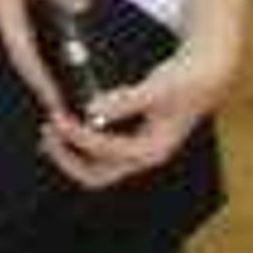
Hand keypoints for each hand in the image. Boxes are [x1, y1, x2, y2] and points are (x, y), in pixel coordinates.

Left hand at [40, 35, 234, 190]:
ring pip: (96, 167)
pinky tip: (62, 129)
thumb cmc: (185, 82)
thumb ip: (127, 101)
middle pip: (97, 175)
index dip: (78, 137)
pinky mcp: (130, 139)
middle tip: (47, 132)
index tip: (58, 117)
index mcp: (151, 150)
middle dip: (67, 158)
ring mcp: (135, 150)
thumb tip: (92, 108)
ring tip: (47, 134)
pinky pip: (99, 151)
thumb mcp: (158, 89)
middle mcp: (142, 156)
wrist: (205, 77)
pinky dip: (78, 145)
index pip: (106, 153)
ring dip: (69, 155)